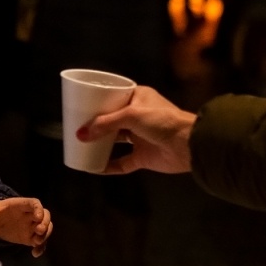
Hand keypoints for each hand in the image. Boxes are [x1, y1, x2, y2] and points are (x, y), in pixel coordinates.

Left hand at [0, 197, 53, 256]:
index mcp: (21, 206)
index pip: (34, 203)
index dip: (38, 209)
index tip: (38, 216)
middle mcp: (30, 215)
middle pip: (45, 215)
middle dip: (45, 223)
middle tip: (39, 231)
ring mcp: (32, 226)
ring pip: (46, 228)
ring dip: (45, 235)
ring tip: (37, 243)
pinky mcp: (31, 237)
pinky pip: (40, 242)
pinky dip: (41, 247)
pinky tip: (35, 253)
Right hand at [78, 86, 196, 174]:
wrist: (189, 144)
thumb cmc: (164, 121)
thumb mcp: (131, 115)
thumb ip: (105, 124)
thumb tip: (81, 134)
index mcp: (139, 98)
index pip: (114, 97)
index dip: (98, 101)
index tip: (80, 105)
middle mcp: (139, 117)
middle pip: (112, 120)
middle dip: (96, 125)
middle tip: (77, 128)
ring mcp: (141, 137)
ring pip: (116, 141)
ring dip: (101, 144)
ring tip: (82, 146)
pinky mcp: (143, 157)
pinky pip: (122, 162)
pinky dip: (109, 166)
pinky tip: (95, 167)